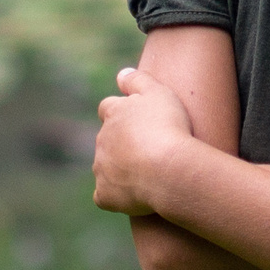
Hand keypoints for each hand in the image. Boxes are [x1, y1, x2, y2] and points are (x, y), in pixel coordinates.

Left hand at [93, 66, 195, 215]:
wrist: (167, 170)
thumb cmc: (168, 128)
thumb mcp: (159, 93)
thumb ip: (138, 80)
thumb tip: (120, 73)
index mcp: (114, 114)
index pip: (108, 108)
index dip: (120, 112)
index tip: (137, 120)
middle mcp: (102, 141)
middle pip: (106, 140)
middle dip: (121, 143)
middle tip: (149, 149)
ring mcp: (101, 169)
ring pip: (105, 167)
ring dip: (120, 169)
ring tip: (148, 174)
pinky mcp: (104, 195)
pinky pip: (105, 195)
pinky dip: (116, 195)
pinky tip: (136, 195)